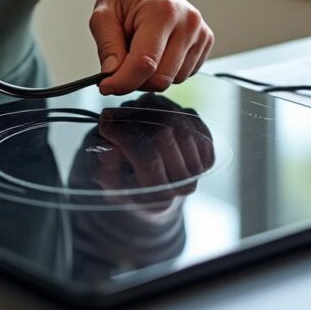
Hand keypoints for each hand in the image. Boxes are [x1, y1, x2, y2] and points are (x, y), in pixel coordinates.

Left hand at [90, 0, 212, 94]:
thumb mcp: (104, 13)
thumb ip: (106, 45)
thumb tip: (112, 76)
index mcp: (162, 11)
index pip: (144, 63)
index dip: (122, 81)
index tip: (106, 86)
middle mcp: (188, 22)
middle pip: (160, 78)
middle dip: (136, 79)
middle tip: (122, 62)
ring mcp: (201, 33)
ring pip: (172, 81)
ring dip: (151, 76)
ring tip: (141, 50)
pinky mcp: (206, 43)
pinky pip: (182, 76)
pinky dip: (165, 71)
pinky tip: (157, 52)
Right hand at [95, 94, 214, 201]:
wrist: (148, 185)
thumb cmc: (123, 181)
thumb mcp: (107, 179)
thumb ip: (106, 168)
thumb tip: (110, 149)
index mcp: (159, 199)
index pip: (148, 159)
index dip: (124, 137)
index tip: (104, 123)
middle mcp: (184, 185)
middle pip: (165, 135)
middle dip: (135, 120)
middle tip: (115, 114)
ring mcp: (199, 167)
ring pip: (179, 123)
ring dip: (152, 112)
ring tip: (132, 114)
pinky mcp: (207, 147)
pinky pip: (192, 119)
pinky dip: (169, 110)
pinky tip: (151, 114)